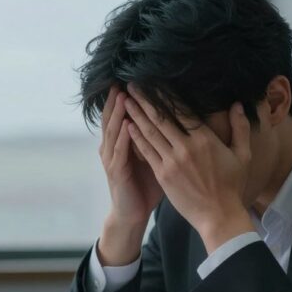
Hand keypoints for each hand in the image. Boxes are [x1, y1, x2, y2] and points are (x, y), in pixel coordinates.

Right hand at [96, 85, 164, 265]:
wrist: (132, 212)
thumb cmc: (145, 187)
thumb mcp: (155, 159)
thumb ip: (161, 139)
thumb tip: (179, 120)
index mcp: (125, 142)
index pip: (128, 114)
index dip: (133, 98)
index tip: (142, 80)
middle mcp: (115, 146)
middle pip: (116, 116)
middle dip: (121, 98)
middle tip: (126, 78)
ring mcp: (113, 158)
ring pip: (114, 130)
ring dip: (118, 113)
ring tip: (123, 95)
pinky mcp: (115, 171)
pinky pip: (118, 151)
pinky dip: (122, 137)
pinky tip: (126, 125)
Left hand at [124, 85, 253, 253]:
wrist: (219, 215)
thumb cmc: (232, 186)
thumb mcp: (242, 155)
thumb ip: (240, 129)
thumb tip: (239, 105)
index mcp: (205, 139)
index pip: (183, 110)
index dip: (167, 95)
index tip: (155, 82)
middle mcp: (186, 147)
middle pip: (162, 117)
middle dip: (145, 99)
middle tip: (133, 84)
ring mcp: (172, 161)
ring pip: (151, 132)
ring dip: (136, 115)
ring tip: (126, 100)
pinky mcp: (163, 175)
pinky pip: (146, 152)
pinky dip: (136, 137)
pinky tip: (127, 125)